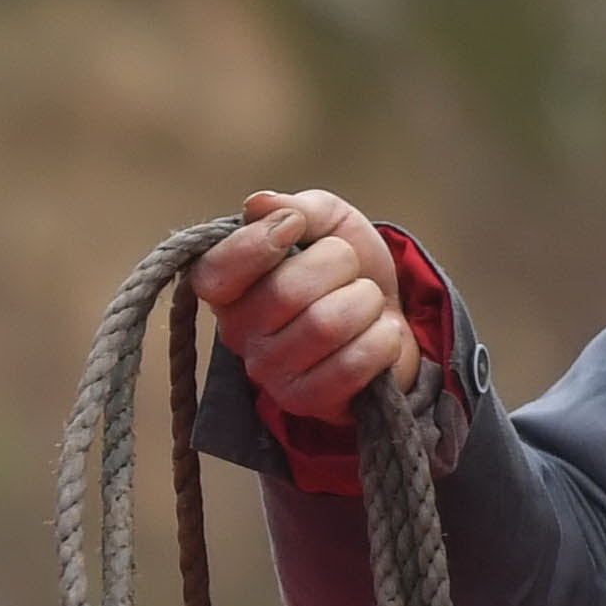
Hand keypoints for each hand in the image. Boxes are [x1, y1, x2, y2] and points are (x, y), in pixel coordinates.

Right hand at [198, 188, 424, 425]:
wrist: (388, 318)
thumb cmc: (346, 270)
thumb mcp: (328, 224)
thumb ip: (297, 207)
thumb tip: (258, 203)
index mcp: (229, 287)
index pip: (216, 271)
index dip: (257, 244)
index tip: (296, 225)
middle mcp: (237, 333)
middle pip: (287, 291)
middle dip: (338, 266)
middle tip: (348, 271)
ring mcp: (268, 373)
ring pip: (326, 325)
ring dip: (365, 303)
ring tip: (366, 306)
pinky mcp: (303, 402)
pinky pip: (351, 365)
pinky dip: (381, 341)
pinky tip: (377, 337)